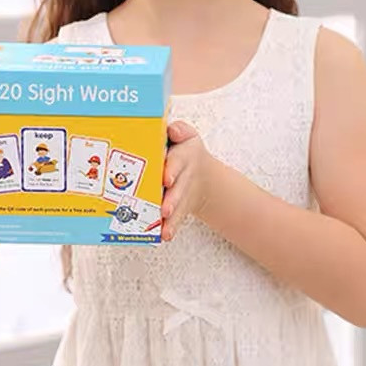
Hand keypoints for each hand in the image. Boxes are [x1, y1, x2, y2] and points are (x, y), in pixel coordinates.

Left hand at [161, 121, 214, 241]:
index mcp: (184, 156)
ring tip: (163, 224)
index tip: (167, 178)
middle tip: (164, 209)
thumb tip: (172, 131)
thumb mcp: (186, 136)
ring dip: (171, 216)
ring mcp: (183, 194)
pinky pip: (176, 219)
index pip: (178, 161)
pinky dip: (171, 227)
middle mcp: (185, 177)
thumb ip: (178, 130)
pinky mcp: (180, 208)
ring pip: (178, 206)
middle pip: (178, 189)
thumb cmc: (185, 151)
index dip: (173, 169)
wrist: (202, 175)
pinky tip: (165, 235)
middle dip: (172, 199)